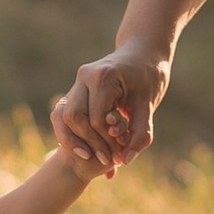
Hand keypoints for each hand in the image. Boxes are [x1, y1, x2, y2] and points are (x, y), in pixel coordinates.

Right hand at [53, 43, 170, 174]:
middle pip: (74, 118)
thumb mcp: (148, 105)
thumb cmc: (149, 76)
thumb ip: (140, 134)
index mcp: (103, 77)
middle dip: (90, 142)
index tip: (119, 155)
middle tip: (108, 158)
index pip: (96, 119)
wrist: (142, 52)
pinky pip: (65, 114)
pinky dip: (73, 132)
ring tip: (97, 155)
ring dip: (78, 139)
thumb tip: (126, 161)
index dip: (107, 141)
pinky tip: (88, 146)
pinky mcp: (75, 88)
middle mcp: (85, 76)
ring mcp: (77, 81)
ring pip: (64, 117)